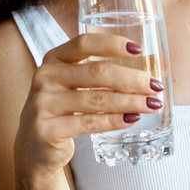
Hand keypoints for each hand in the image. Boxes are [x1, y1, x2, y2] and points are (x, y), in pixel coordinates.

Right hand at [14, 33, 163, 174]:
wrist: (34, 146)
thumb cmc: (62, 107)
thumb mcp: (69, 81)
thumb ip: (94, 70)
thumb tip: (143, 71)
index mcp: (53, 58)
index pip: (84, 43)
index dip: (112, 43)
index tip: (138, 50)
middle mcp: (46, 77)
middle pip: (96, 73)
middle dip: (131, 79)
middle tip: (155, 85)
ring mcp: (44, 103)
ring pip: (96, 99)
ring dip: (129, 101)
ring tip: (151, 104)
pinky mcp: (48, 129)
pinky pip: (89, 122)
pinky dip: (114, 120)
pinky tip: (132, 119)